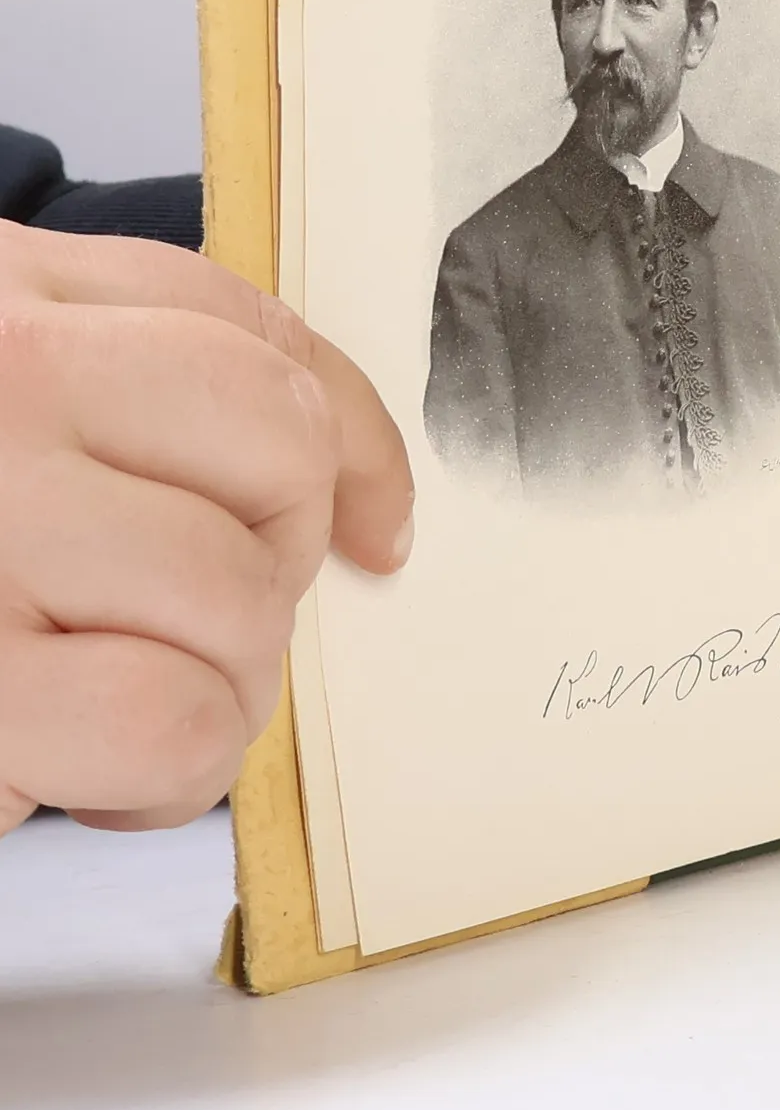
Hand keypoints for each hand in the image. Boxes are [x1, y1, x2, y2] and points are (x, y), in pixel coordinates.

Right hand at [0, 223, 412, 835]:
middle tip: (193, 617)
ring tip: (118, 701)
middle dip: (272, 560)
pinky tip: (75, 767)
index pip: (252, 338)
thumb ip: (135, 370)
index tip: (374, 522)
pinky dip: (161, 771)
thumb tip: (348, 491)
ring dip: (221, 682)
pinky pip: (165, 724)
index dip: (354, 438)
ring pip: (238, 601)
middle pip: (272, 454)